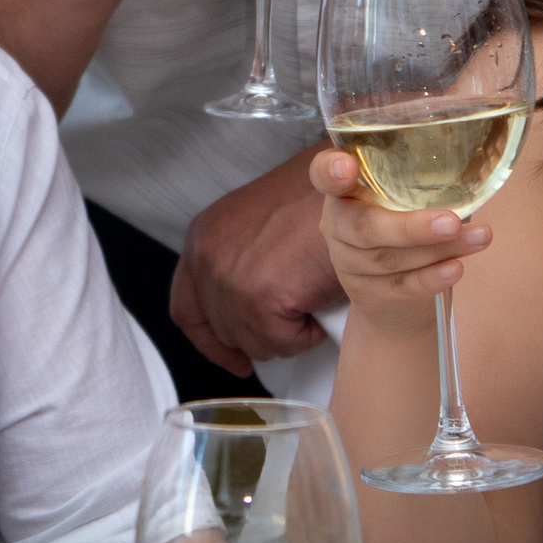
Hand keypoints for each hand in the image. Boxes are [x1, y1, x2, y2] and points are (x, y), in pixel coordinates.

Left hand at [172, 149, 346, 374]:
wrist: (355, 184)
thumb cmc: (322, 195)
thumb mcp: (260, 220)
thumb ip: (240, 259)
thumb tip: (244, 313)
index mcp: (203, 236)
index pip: (187, 308)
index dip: (210, 341)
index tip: (236, 357)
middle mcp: (206, 258)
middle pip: (223, 330)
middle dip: (260, 335)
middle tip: (292, 326)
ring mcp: (230, 279)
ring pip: (256, 342)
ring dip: (289, 332)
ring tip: (313, 297)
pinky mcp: (260, 298)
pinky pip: (284, 342)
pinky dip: (309, 332)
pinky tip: (322, 300)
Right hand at [309, 150, 489, 336]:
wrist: (390, 292)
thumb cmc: (401, 223)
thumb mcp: (400, 196)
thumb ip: (418, 177)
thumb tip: (478, 158)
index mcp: (343, 191)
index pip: (323, 174)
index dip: (330, 170)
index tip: (346, 167)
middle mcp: (337, 225)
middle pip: (362, 227)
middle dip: (409, 227)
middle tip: (451, 222)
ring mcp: (348, 264)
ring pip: (389, 259)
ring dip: (438, 250)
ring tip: (480, 238)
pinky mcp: (366, 294)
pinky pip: (400, 287)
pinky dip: (431, 278)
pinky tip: (457, 267)